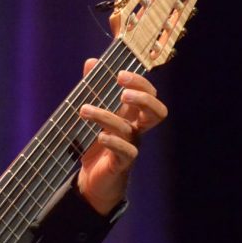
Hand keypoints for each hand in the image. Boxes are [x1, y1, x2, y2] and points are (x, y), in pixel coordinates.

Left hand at [76, 60, 167, 214]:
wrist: (91, 180)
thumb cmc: (95, 144)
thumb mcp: (93, 114)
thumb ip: (94, 88)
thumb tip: (91, 61)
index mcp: (132, 115)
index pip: (149, 95)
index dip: (140, 83)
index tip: (119, 74)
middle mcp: (136, 130)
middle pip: (157, 112)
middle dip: (142, 98)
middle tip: (121, 91)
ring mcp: (131, 146)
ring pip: (129, 128)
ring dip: (106, 116)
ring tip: (84, 109)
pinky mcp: (121, 164)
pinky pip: (126, 151)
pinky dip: (113, 142)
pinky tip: (100, 136)